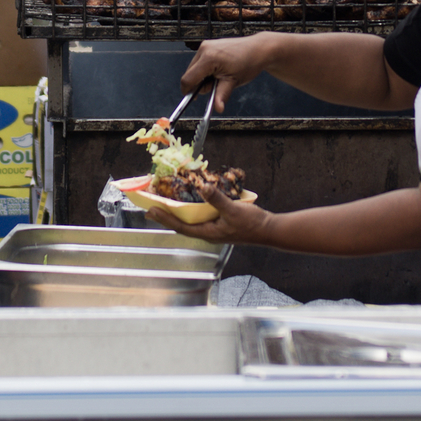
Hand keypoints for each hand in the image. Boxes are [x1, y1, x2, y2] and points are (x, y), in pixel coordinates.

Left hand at [141, 184, 273, 244]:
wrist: (269, 230)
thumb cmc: (252, 225)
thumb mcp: (233, 210)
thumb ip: (216, 199)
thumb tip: (202, 187)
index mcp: (208, 232)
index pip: (181, 227)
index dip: (165, 219)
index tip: (152, 211)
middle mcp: (208, 232)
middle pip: (182, 225)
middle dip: (167, 217)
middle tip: (152, 208)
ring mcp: (214, 228)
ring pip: (190, 221)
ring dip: (178, 213)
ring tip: (166, 205)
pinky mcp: (220, 223)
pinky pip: (201, 216)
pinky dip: (192, 209)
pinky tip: (192, 202)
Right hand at [181, 35, 267, 113]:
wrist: (258, 50)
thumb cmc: (248, 63)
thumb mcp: (233, 82)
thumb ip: (221, 96)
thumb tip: (217, 107)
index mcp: (208, 58)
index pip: (188, 79)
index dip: (188, 91)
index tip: (193, 97)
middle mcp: (204, 49)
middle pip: (190, 73)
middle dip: (199, 83)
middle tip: (216, 85)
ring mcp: (206, 45)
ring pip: (194, 67)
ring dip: (203, 76)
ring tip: (220, 76)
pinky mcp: (209, 44)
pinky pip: (200, 61)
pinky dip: (206, 68)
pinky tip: (219, 70)